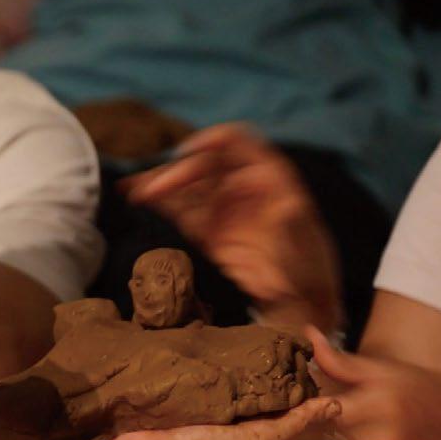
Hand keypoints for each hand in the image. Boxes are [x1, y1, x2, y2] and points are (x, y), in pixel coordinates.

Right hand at [122, 124, 341, 331]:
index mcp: (268, 176)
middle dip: (177, 174)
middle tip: (154, 190)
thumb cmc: (308, 266)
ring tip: (131, 187)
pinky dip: (159, 201)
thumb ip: (294, 223)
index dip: (213, 141)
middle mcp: (241, 185)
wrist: (298, 298)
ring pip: (186, 186)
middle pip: (203, 165)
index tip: (189, 151)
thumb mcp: (306, 243)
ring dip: (159, 184)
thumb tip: (288, 204)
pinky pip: (179, 209)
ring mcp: (223, 207)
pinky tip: (135, 193)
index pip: (237, 143)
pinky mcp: (207, 230)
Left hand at [252, 326, 440, 439]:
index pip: (318, 405)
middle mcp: (375, 439)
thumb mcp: (386, 371)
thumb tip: (308, 335)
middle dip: (273, 439)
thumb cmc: (425, 391)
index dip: (284, 405)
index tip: (250, 404)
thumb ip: (343, 362)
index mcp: (372, 405)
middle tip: (232, 437)